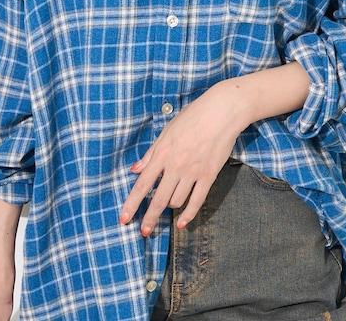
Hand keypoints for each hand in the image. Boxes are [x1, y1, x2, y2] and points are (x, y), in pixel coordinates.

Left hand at [118, 82, 250, 236]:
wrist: (221, 113)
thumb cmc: (192, 117)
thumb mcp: (167, 131)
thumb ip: (151, 153)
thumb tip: (135, 170)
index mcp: (162, 153)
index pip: (142, 184)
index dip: (132, 204)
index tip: (124, 219)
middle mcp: (175, 166)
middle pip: (158, 199)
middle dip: (149, 218)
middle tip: (144, 232)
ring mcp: (192, 172)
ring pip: (176, 201)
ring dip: (170, 207)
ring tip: (168, 206)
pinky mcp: (208, 176)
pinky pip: (197, 201)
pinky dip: (188, 215)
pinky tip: (181, 223)